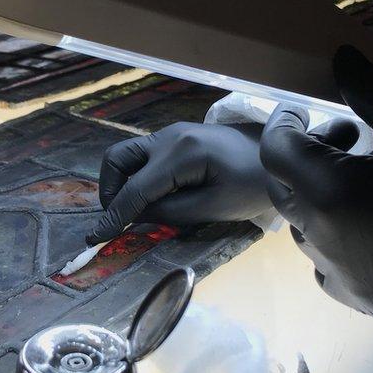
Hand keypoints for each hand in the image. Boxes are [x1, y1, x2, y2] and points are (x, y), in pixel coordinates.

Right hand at [88, 122, 293, 244]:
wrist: (277, 154)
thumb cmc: (254, 184)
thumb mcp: (214, 207)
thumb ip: (171, 213)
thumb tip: (136, 216)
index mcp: (181, 154)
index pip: (135, 189)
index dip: (114, 216)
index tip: (95, 238)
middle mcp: (169, 137)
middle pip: (117, 159)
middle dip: (109, 191)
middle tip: (118, 220)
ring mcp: (171, 134)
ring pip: (127, 155)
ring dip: (121, 183)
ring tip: (133, 211)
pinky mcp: (176, 138)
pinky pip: (144, 156)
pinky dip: (136, 176)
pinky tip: (151, 198)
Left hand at [260, 46, 372, 329]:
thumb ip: (372, 92)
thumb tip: (340, 58)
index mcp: (330, 197)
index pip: (276, 152)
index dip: (283, 123)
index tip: (304, 108)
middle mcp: (324, 244)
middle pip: (285, 191)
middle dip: (304, 156)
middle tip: (348, 134)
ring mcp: (344, 279)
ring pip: (305, 232)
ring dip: (319, 198)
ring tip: (366, 176)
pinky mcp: (367, 304)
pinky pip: (328, 269)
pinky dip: (334, 240)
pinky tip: (371, 224)